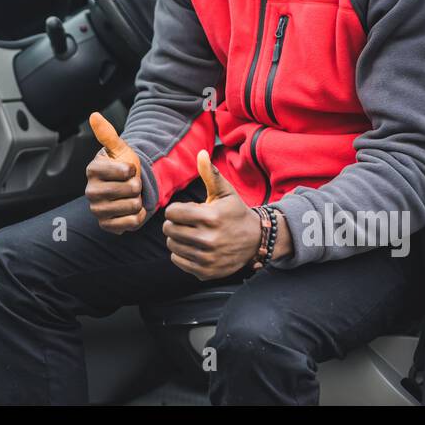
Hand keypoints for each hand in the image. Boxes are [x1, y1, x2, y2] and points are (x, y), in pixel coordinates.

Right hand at [85, 112, 148, 233]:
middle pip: (130, 190)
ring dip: (137, 201)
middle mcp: (90, 191)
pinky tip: (130, 210)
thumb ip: (107, 133)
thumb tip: (94, 115)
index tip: (128, 169)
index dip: (132, 170)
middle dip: (137, 186)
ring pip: (132, 205)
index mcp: (93, 170)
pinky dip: (137, 216)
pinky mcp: (105, 225)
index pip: (124, 171)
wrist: (128, 189)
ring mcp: (97, 210)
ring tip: (129, 196)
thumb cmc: (123, 166)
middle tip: (129, 185)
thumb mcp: (119, 149)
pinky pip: (131, 222)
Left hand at [163, 150, 262, 280]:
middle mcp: (209, 239)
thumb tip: (201, 152)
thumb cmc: (235, 212)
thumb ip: (210, 174)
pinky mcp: (205, 272)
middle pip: (169, 229)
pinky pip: (178, 260)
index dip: (177, 210)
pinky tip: (194, 246)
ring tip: (191, 233)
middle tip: (187, 223)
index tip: (187, 210)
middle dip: (174, 223)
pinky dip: (181, 253)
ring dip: (177, 238)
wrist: (255, 240)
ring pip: (172, 245)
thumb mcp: (225, 192)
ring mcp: (207, 258)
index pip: (172, 213)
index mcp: (211, 217)